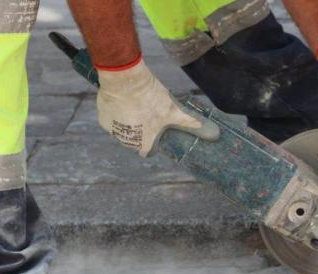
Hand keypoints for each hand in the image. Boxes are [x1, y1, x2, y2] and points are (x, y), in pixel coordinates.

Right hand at [96, 59, 218, 156]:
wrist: (125, 79)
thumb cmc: (151, 98)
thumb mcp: (174, 111)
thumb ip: (191, 124)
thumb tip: (215, 135)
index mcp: (142, 144)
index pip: (148, 150)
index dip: (153, 141)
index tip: (157, 130)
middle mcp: (125, 142)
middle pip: (135, 139)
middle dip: (141, 130)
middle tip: (147, 113)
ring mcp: (112, 131)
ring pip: (123, 129)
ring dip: (128, 121)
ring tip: (136, 106)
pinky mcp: (102, 119)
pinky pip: (111, 119)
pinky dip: (117, 113)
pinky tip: (124, 102)